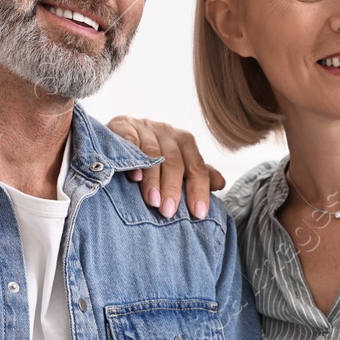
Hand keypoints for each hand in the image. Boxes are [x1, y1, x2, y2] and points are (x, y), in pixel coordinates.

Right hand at [107, 115, 224, 219]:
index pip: (196, 167)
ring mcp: (145, 127)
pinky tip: (134, 177)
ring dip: (153, 180)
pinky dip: (133, 159)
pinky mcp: (123, 125)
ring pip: (152, 154)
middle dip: (173, 188)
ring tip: (153, 201)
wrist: (119, 135)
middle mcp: (168, 133)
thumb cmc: (153, 157)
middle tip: (168, 211)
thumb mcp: (177, 164)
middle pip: (175, 162)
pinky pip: (130, 141)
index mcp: (185, 142)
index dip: (199, 190)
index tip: (199, 213)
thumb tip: (220, 184)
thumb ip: (197, 175)